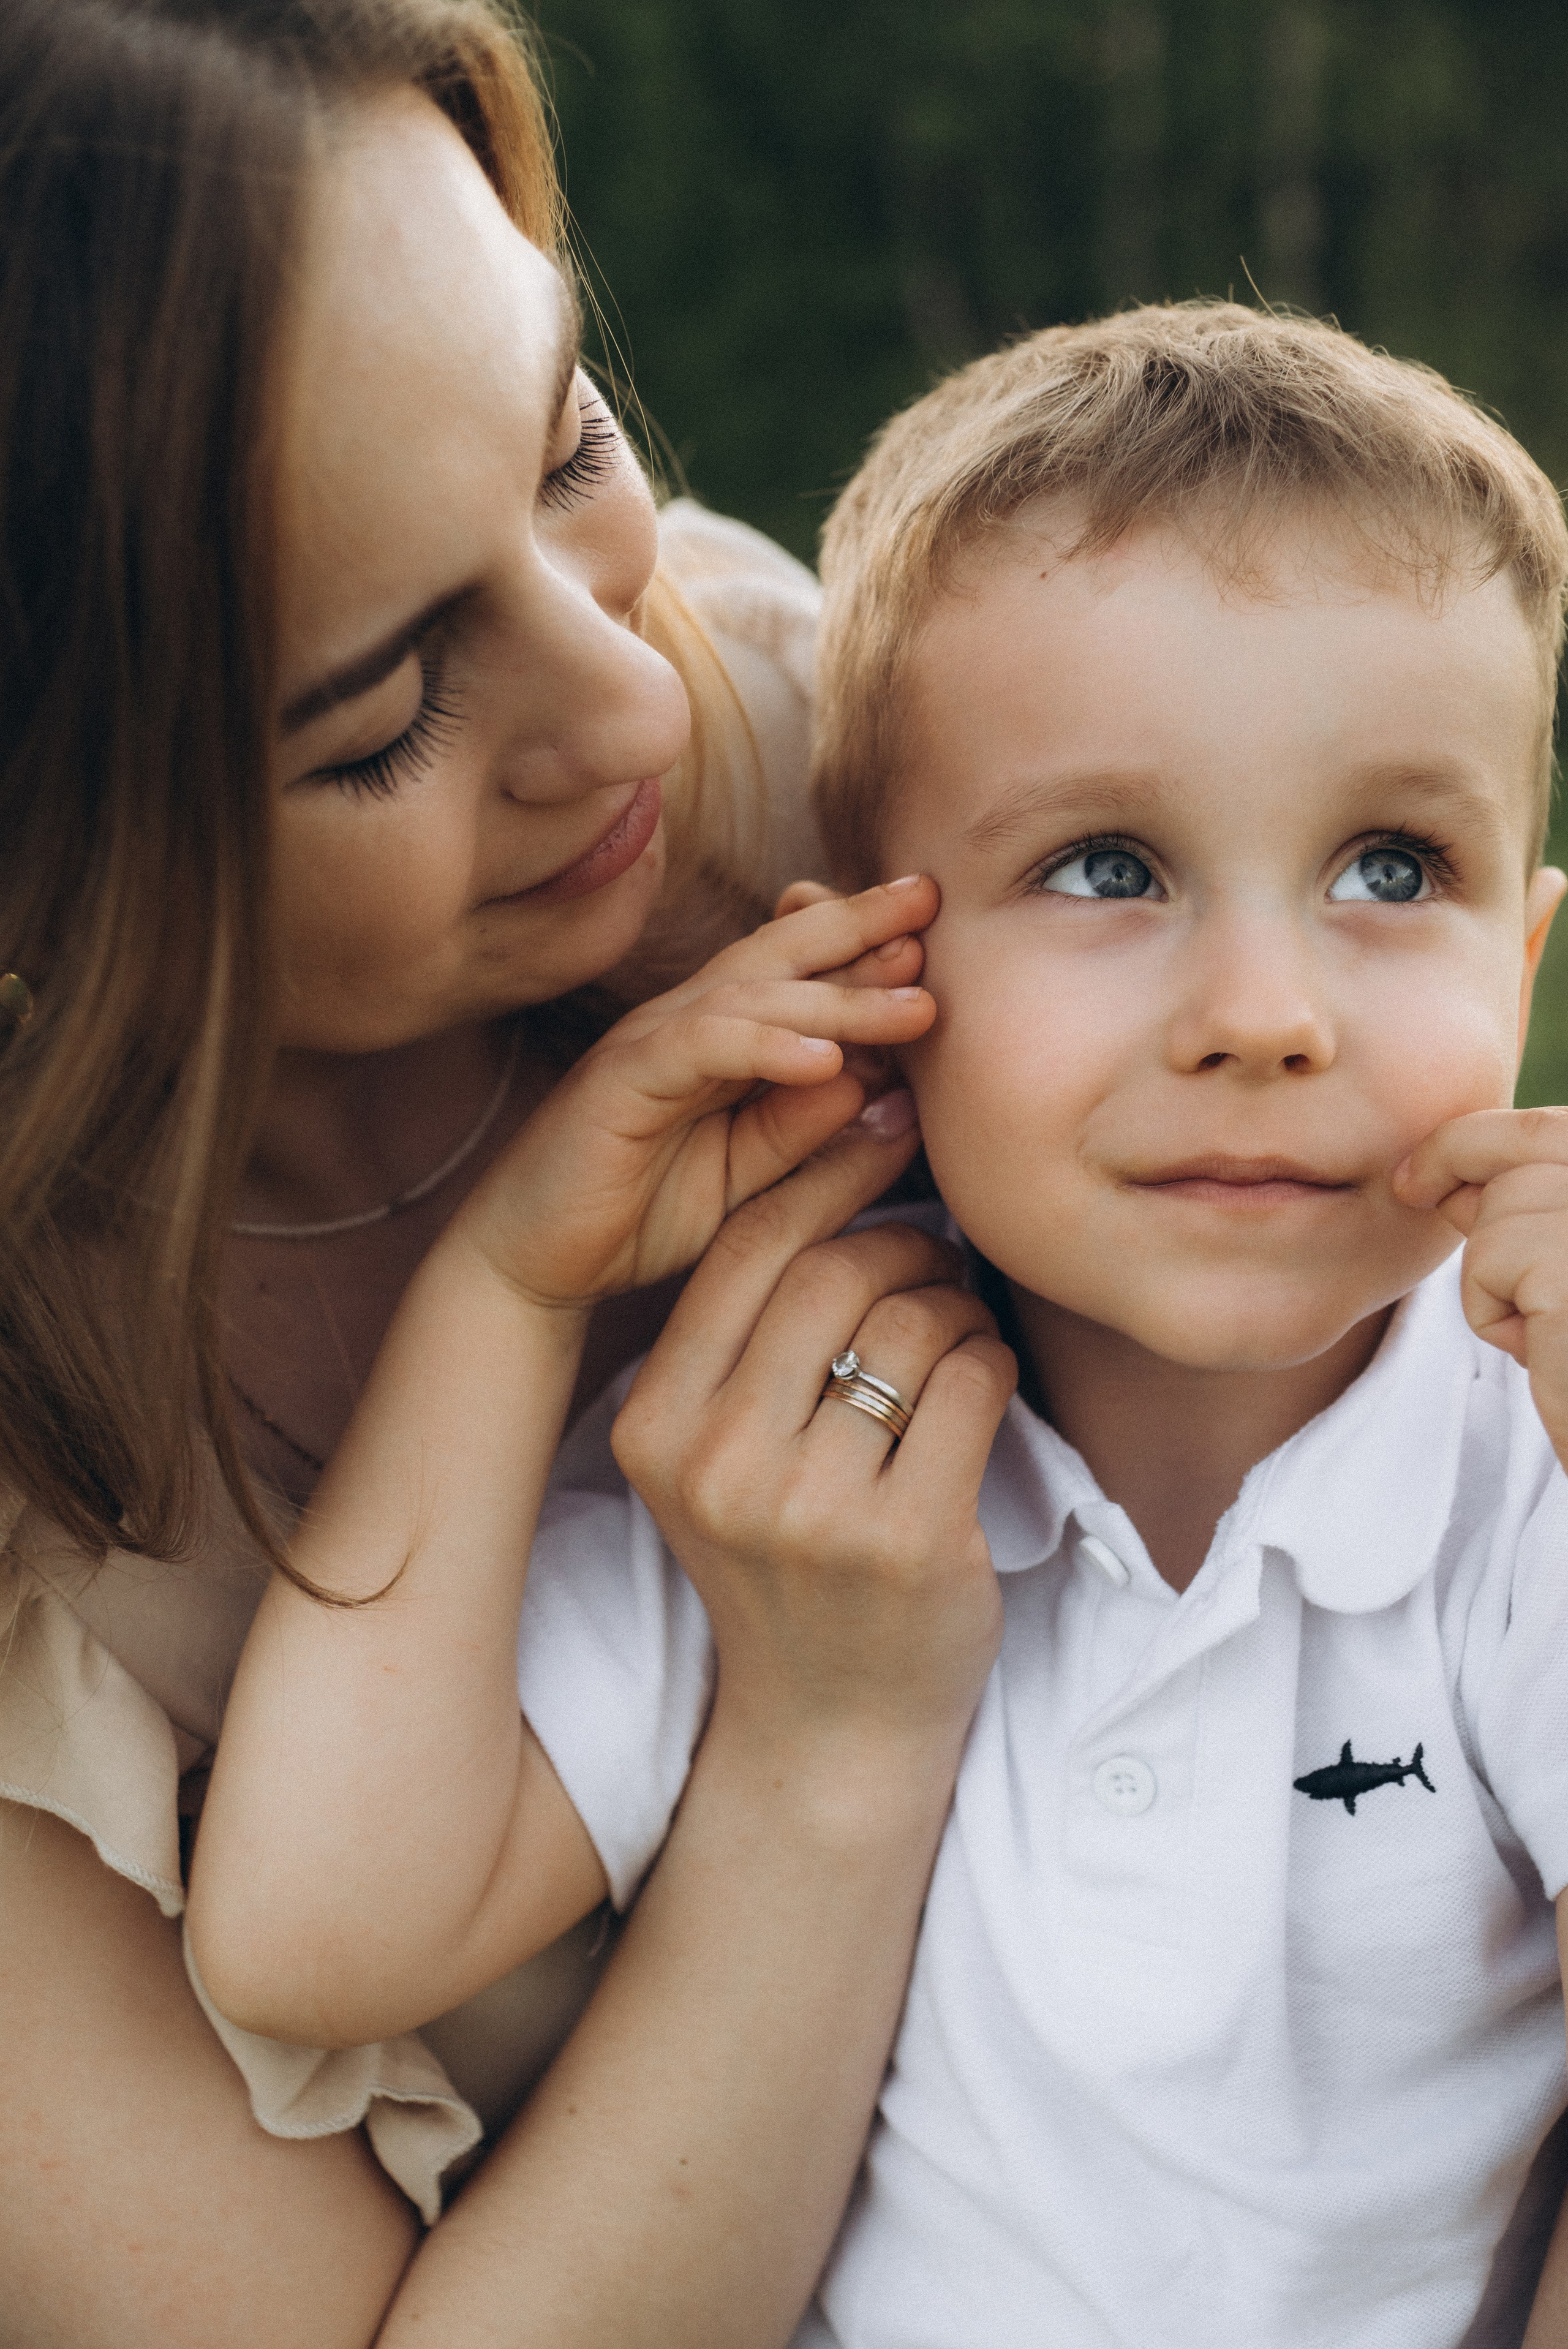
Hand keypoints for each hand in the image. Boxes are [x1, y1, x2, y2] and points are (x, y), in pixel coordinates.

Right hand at [457, 877, 939, 1309]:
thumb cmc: (640, 1216)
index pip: (802, 970)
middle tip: (934, 906)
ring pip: (754, 995)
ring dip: (839, 996)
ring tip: (914, 1005)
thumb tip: (895, 1093)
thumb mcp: (753, 1178)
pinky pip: (701, 1046)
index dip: (868, 942)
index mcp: (724, 1036)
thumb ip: (811, 1133)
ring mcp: (652, 1043)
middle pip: (783, 954)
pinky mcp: (621, 1079)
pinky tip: (826, 1058)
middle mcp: (690, 1022)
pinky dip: (765, 1047)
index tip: (942, 928)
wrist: (536, 1265)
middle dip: (861, 927)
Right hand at [612, 1121, 1016, 1756]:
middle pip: (831, 1274)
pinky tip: (983, 1382)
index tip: (879, 1146)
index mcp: (657, 1428)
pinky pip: (970, 1384)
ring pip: (910, 1324)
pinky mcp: (905, 1543)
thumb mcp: (719, 1458)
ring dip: (955, 1306)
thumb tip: (840, 1166)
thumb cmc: (785, 1565)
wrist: (827, 1725)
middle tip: (936, 1261)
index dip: (822, 1180)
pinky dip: (991, 1362)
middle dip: (902, 1246)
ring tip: (959, 1329)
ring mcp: (810, 1511)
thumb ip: (749, 1341)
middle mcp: (718, 1466)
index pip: (744, 1253)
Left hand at [1394, 1106, 1567, 1460]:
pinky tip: (1540, 1352)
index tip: (1424, 1166)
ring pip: (1504, 1204)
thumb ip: (1533, 1215)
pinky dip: (1490, 1311)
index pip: (1556, 1130)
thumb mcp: (1563, 1270)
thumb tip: (1458, 1183)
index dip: (1483, 1137)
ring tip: (1542, 1328)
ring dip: (1493, 1271)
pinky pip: (1490, 1262)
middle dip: (1456, 1151)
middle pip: (1533, 1137)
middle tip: (1408, 1184)